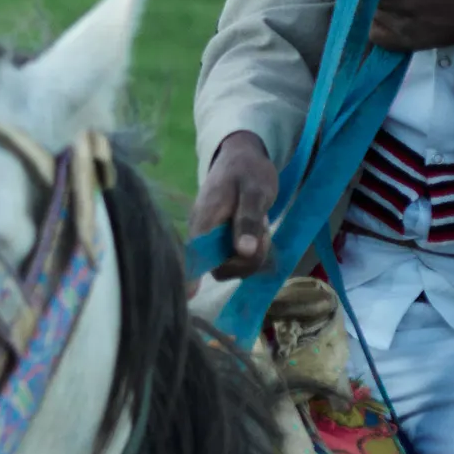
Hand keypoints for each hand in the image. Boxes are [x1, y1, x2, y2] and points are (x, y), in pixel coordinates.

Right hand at [190, 130, 278, 279]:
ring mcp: (214, 238)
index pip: (192, 256)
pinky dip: (254, 251)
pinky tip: (258, 230)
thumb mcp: (254, 191)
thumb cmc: (247, 171)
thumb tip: (242, 252)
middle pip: (219, 267)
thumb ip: (247, 220)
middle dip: (247, 261)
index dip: (191, 277)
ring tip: (261, 226)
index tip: (192, 297)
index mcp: (204, 220)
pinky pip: (239, 258)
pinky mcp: (225, 240)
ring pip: (232, 265)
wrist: (244, 156)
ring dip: (254, 255)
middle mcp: (203, 233)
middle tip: (263, 236)